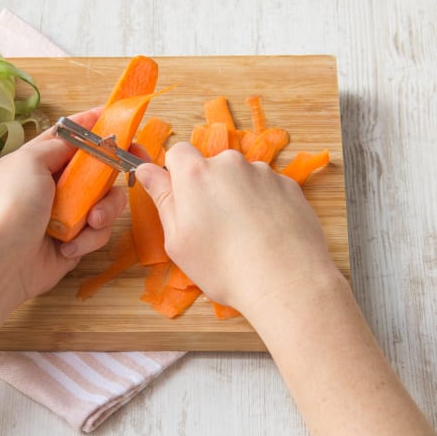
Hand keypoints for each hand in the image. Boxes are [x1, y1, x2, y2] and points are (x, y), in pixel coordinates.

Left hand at [0, 107, 126, 303]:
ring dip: (103, 211)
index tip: (121, 120)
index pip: (71, 135)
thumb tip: (80, 136)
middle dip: (111, 173)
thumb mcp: (30, 162)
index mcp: (38, 159)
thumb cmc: (12, 207)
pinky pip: (99, 231)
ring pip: (106, 201)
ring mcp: (67, 212)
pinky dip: (88, 238)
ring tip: (89, 223)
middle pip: (98, 167)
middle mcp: (54, 183)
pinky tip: (68, 248)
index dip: (96, 126)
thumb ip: (59, 144)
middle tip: (132, 166)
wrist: (3, 263)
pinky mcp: (76, 239)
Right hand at [135, 142, 338, 312]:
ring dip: (236, 196)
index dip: (175, 174)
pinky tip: (264, 234)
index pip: (177, 152)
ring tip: (243, 235)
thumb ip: (162, 198)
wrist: (286, 283)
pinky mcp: (290, 186)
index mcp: (196, 174)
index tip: (181, 199)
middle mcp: (230, 163)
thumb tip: (146, 170)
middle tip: (211, 226)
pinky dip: (262, 204)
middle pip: (211, 165)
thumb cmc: (223, 267)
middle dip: (208, 188)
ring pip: (240, 177)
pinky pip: (266, 188)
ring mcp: (264, 173)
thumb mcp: (177, 239)